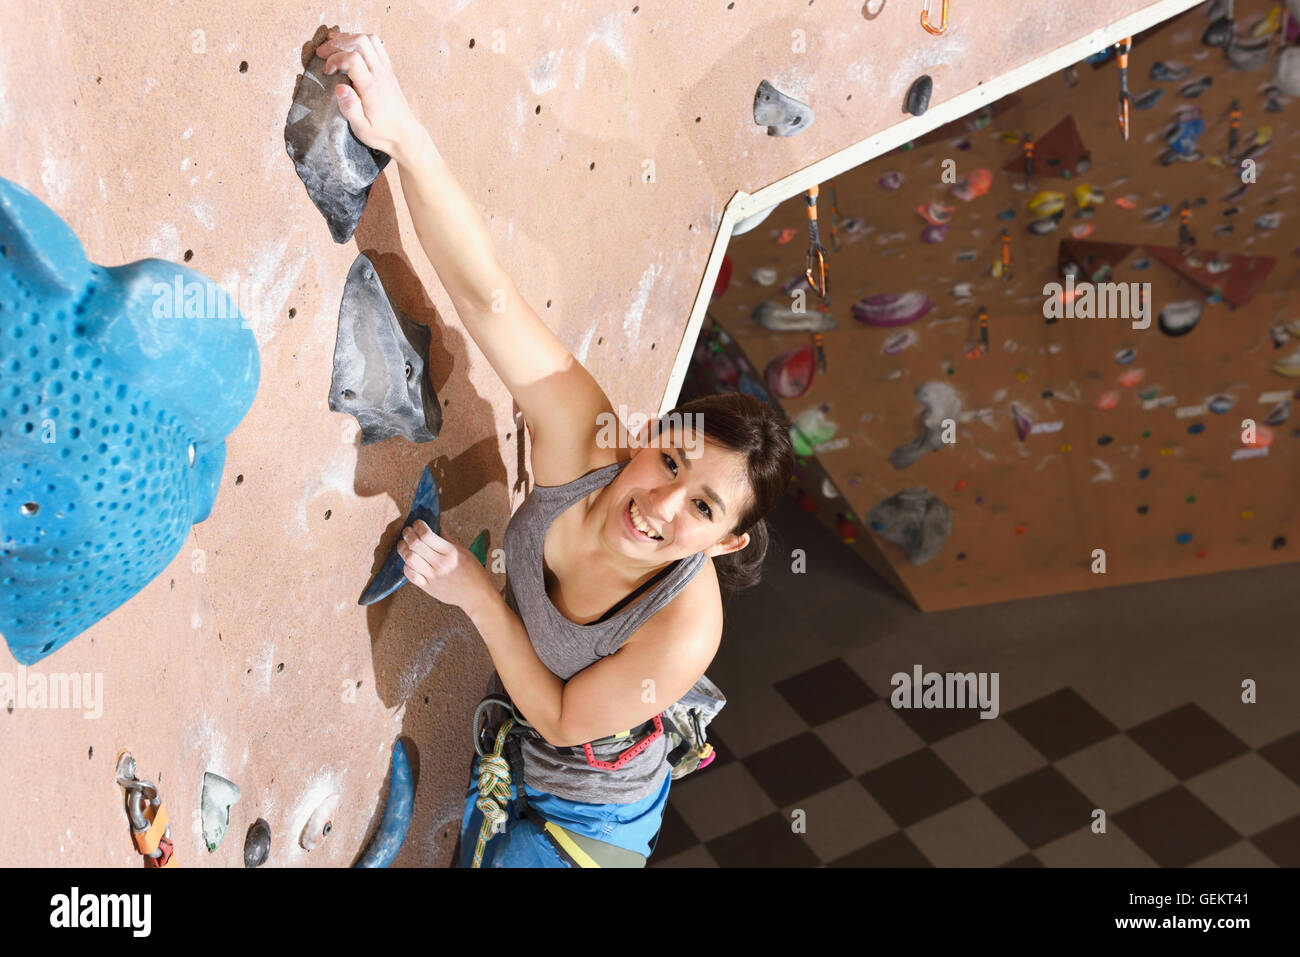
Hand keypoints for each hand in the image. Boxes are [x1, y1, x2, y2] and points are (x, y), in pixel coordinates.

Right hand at [315, 30, 421, 162]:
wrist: (405, 135)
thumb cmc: (382, 133)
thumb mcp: (362, 129)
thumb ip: (350, 108)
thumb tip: (339, 87)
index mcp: (371, 88)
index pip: (352, 59)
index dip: (334, 59)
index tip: (326, 71)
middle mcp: (380, 75)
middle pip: (360, 42)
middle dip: (337, 43)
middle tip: (322, 52)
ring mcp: (386, 70)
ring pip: (369, 40)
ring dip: (349, 38)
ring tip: (333, 45)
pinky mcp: (388, 70)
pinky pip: (377, 46)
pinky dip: (361, 41)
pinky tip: (350, 48)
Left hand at [395, 520, 494, 611]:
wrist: (476, 596)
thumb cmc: (474, 573)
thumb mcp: (464, 552)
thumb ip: (447, 539)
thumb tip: (436, 525)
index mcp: (451, 552)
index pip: (427, 535)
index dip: (418, 526)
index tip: (417, 523)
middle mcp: (440, 564)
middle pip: (415, 545)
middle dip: (407, 534)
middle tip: (407, 531)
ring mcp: (433, 577)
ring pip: (409, 559)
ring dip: (403, 549)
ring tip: (404, 544)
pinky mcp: (428, 588)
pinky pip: (410, 575)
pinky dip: (407, 566)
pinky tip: (409, 562)